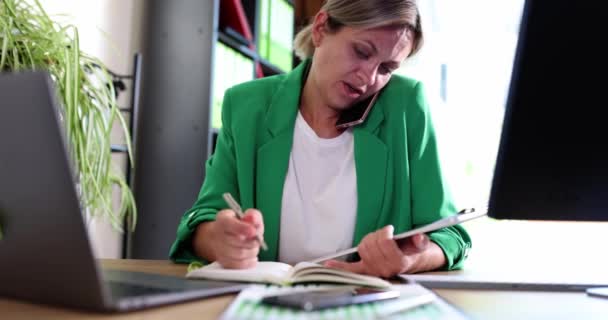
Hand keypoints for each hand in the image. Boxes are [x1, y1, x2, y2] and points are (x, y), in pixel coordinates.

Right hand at [192, 208, 263, 268]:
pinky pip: (238, 265)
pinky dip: (249, 262)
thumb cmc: (238, 226)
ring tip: (253, 247)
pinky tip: (252, 256)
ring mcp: (219, 250)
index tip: (253, 231)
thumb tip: (252, 218)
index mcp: (223, 220)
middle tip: (257, 240)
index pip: (228, 224)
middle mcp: (218, 235)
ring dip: (252, 251)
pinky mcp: (223, 262)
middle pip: (237, 241)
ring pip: (239, 254)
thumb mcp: (247, 216)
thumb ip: (253, 215)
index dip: (242, 228)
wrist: (223, 238)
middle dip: (252, 241)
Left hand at [324, 225, 445, 276]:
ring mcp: (374, 271)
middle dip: (377, 235)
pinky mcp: (365, 270)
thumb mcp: (421, 244)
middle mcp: (385, 269)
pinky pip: (351, 270)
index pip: (385, 243)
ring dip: (368, 240)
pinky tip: (329, 264)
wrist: (411, 262)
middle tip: (385, 234)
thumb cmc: (413, 251)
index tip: (390, 230)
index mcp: (399, 263)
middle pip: (372, 244)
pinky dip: (340, 267)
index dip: (386, 233)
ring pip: (363, 249)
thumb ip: (421, 241)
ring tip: (377, 239)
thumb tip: (419, 238)